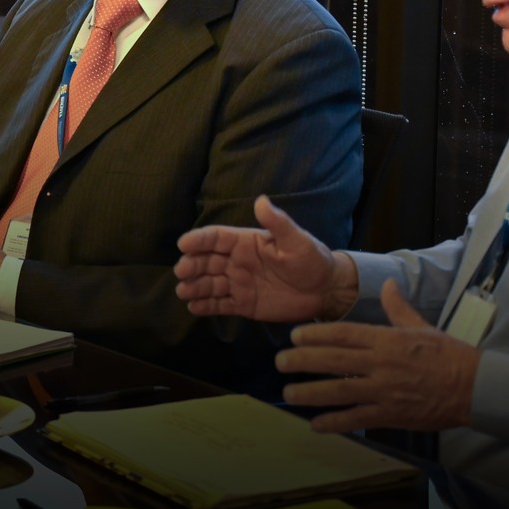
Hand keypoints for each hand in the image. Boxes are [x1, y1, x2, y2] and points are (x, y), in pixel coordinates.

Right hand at [174, 196, 355, 321]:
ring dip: (194, 286)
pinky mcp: (243, 304)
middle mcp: (237, 262)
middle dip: (192, 265)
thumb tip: (261, 200)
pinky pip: (220, 304)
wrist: (326, 290)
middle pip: (207, 261)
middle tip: (182, 272)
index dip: (199, 239)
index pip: (217, 238)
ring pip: (210, 283)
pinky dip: (205, 306)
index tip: (184, 244)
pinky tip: (194, 307)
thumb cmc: (312, 260)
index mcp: (246, 243)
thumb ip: (278, 223)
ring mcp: (239, 284)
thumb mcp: (297, 240)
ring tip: (183, 292)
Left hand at [277, 281, 479, 433]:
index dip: (315, 335)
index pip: (343, 334)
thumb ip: (398, 307)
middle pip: (333, 361)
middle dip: (302, 362)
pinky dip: (335, 422)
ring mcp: (384, 391)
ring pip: (339, 391)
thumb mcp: (422, 326)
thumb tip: (388, 283)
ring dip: (310, 393)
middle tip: (280, 363)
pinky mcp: (391, 414)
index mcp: (386, 340)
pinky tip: (316, 424)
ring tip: (288, 394)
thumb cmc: (448, 355)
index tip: (294, 336)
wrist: (476, 388)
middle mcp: (380, 364)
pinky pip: (357, 419)